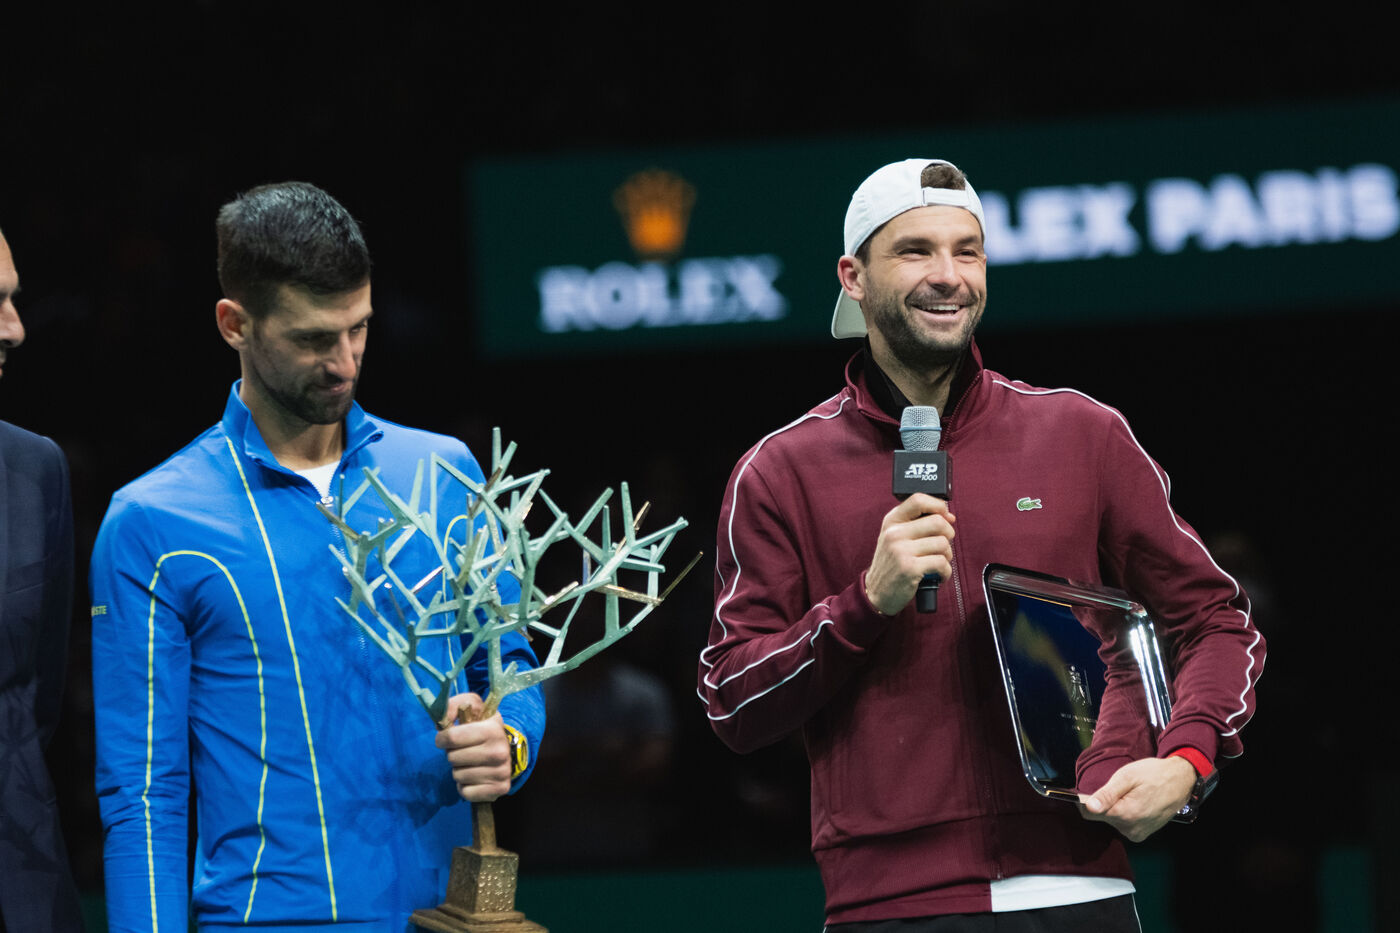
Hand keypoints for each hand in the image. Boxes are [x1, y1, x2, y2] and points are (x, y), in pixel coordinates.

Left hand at [434, 693, 511, 801]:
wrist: (506, 749)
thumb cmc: (482, 727)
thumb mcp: (473, 708)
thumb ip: (454, 705)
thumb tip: (441, 722)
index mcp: (493, 729)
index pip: (452, 737)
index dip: (443, 738)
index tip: (445, 739)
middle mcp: (500, 751)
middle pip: (452, 758)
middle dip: (452, 754)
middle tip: (462, 751)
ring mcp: (502, 772)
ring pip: (458, 776)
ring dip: (459, 770)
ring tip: (470, 763)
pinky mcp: (500, 789)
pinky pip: (466, 792)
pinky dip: (465, 787)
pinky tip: (474, 777)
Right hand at [863, 493, 955, 615]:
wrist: (875, 593)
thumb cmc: (892, 565)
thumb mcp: (895, 538)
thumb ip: (916, 524)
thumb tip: (948, 515)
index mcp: (891, 521)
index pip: (918, 499)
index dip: (938, 505)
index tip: (945, 516)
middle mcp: (894, 533)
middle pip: (937, 522)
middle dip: (948, 535)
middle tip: (943, 546)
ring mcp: (901, 550)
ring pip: (942, 543)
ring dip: (947, 556)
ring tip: (938, 563)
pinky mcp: (910, 568)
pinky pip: (941, 563)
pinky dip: (946, 572)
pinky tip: (938, 576)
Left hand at [1078, 756, 1195, 841]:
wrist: (1181, 780)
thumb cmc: (1154, 774)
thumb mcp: (1127, 777)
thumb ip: (1107, 794)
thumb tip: (1089, 807)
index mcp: (1126, 815)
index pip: (1089, 814)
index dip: (1085, 800)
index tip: (1090, 789)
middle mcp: (1131, 829)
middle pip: (1101, 817)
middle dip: (1105, 802)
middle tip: (1120, 788)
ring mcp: (1138, 834)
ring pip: (1112, 821)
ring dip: (1116, 807)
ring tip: (1132, 794)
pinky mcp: (1142, 834)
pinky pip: (1123, 824)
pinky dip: (1125, 813)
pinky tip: (1136, 801)